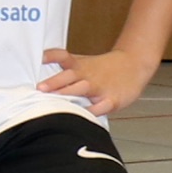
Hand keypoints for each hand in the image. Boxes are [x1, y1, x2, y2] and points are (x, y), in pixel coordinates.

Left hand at [38, 47, 156, 113]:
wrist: (134, 65)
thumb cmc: (102, 68)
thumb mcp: (82, 62)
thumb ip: (62, 65)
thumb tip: (38, 70)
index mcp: (78, 66)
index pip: (62, 56)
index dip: (51, 56)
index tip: (40, 58)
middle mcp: (86, 75)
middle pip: (68, 76)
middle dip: (54, 82)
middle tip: (40, 88)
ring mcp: (99, 87)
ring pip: (81, 90)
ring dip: (68, 95)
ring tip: (54, 102)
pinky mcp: (111, 100)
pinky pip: (98, 108)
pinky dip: (90, 111)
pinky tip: (80, 116)